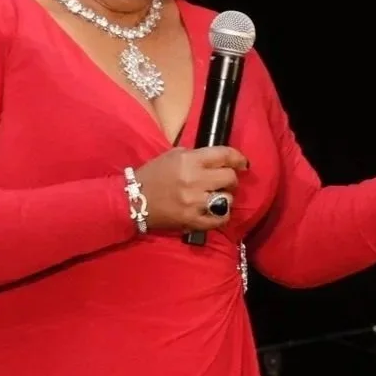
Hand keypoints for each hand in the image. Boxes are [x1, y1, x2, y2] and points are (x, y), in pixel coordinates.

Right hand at [134, 145, 248, 232]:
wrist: (133, 201)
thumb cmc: (153, 175)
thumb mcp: (172, 155)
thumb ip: (196, 155)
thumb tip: (217, 158)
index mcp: (190, 160)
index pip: (224, 155)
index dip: (238, 158)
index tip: (242, 163)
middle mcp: (195, 180)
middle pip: (229, 177)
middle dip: (230, 179)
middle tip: (224, 182)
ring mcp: (195, 202)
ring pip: (228, 198)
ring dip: (225, 197)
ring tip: (216, 197)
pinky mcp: (193, 220)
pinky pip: (220, 219)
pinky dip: (222, 215)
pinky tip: (217, 212)